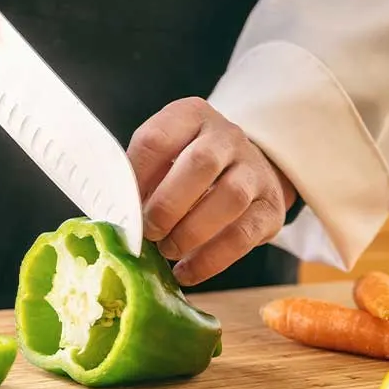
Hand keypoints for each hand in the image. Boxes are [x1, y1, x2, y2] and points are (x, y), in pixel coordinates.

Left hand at [127, 97, 297, 285]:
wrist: (246, 169)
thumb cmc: (187, 167)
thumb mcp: (163, 157)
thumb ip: (141, 178)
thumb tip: (117, 217)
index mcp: (190, 116)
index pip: (157, 139)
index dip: (137, 176)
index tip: (124, 206)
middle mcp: (227, 136)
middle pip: (200, 164)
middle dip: (168, 205)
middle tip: (148, 232)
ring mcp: (254, 169)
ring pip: (230, 197)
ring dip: (191, 231)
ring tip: (168, 250)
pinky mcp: (271, 206)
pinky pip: (244, 235)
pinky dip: (211, 259)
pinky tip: (187, 271)